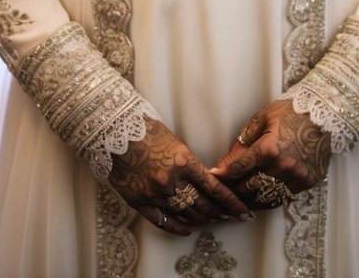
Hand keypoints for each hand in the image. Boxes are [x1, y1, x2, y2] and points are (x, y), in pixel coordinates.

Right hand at [107, 117, 253, 235]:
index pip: (215, 189)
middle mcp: (172, 181)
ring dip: (201, 219)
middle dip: (219, 212)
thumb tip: (203, 178)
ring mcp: (156, 194)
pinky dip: (178, 227)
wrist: (114, 131)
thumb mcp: (174, 140)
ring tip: (211, 220)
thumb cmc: (145, 129)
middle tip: (229, 216)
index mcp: (184, 162)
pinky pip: (163, 221)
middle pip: (203, 205)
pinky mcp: (140, 202)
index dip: (232, 203)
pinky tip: (187, 228)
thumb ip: (188, 162)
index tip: (244, 212)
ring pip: (186, 214)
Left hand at [210, 99, 330, 210]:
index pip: (239, 168)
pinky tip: (258, 198)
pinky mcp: (307, 182)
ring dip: (248, 199)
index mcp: (270, 149)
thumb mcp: (261, 120)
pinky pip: (282, 198)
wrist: (323, 113)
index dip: (223, 174)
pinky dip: (267, 199)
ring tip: (236, 199)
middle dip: (233, 189)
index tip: (212, 176)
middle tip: (222, 190)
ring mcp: (297, 177)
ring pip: (265, 198)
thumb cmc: (290, 112)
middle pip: (249, 187)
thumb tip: (225, 164)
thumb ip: (242, 143)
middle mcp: (283, 167)